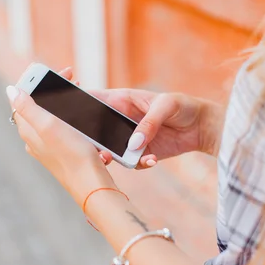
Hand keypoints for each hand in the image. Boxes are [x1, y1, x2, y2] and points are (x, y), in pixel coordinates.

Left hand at [6, 76, 115, 205]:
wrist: (92, 185)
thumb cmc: (73, 155)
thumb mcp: (49, 125)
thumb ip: (28, 107)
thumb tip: (10, 89)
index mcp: (29, 130)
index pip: (24, 99)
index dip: (36, 81)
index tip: (53, 73)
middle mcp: (35, 139)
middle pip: (40, 107)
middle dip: (55, 91)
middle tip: (73, 80)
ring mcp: (50, 147)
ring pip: (55, 118)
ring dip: (68, 105)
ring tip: (82, 98)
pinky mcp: (65, 154)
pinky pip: (69, 132)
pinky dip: (78, 123)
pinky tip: (89, 126)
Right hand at [62, 68, 223, 168]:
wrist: (203, 127)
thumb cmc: (183, 105)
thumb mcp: (167, 106)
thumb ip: (149, 122)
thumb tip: (133, 143)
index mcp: (121, 100)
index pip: (91, 100)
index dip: (73, 103)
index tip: (62, 111)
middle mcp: (119, 120)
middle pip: (93, 130)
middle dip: (87, 140)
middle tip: (90, 146)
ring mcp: (127, 138)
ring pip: (108, 150)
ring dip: (109, 156)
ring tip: (112, 159)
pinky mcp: (139, 154)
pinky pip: (130, 162)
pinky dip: (138, 164)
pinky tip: (152, 161)